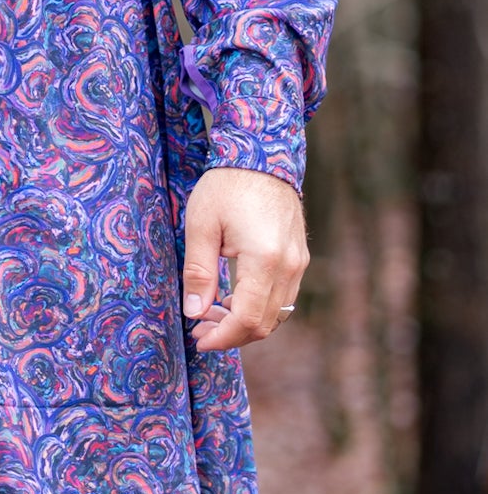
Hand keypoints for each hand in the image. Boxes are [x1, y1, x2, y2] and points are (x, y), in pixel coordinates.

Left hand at [181, 166, 307, 352]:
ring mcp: (298, 263)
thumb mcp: (201, 225)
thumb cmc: (227, 185)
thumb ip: (198, 272)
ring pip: (278, 314)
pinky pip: (283, 297)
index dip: (223, 337)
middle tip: (200, 328)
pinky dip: (260, 307)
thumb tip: (194, 313)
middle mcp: (289, 266)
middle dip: (232, 334)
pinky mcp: (299, 258)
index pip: (248, 318)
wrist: (262, 154)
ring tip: (211, 313)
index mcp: (264, 259)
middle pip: (266, 323)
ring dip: (246, 322)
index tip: (199, 339)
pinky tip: (233, 298)